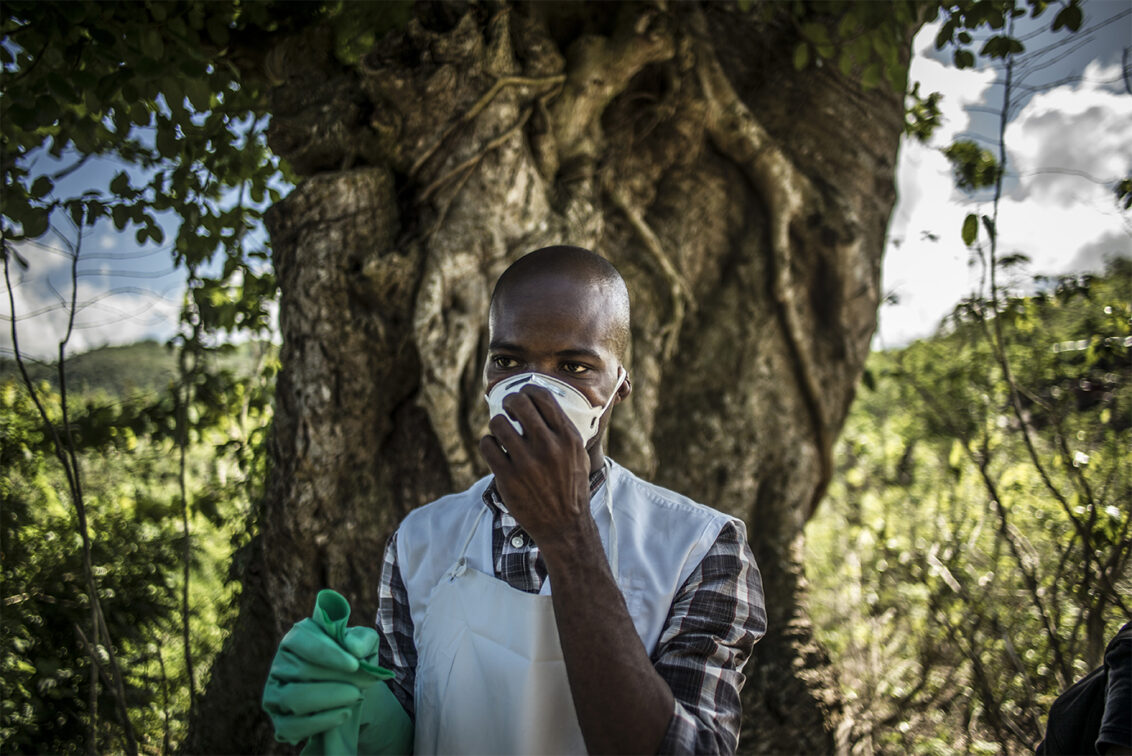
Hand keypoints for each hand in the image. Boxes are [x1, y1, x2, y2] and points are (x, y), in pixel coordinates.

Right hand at [262, 619, 388, 744]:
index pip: (301, 639)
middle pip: (301, 670)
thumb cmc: (355, 661)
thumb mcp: (365, 645)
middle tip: (364, 684)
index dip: (327, 652)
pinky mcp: (279, 722)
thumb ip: (363, 639)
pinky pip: (291, 726)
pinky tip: (344, 713)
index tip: (354, 664)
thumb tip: (354, 648)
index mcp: (297, 637)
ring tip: (356, 696)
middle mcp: (280, 664)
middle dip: (337, 678)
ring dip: (328, 698)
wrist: (352, 691)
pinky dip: (320, 722)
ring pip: (292, 698)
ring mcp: (275, 694)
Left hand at [478, 384, 593, 552]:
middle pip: (518, 403)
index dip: (527, 390)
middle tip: (508, 412)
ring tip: (502, 434)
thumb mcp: (578, 455)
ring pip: (497, 423)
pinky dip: (488, 444)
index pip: (542, 396)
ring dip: (497, 425)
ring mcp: (527, 462)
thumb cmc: (570, 487)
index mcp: (567, 437)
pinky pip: (487, 445)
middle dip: (509, 402)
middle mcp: (548, 446)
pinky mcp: (508, 477)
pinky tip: (495, 450)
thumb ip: (562, 429)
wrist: (565, 525)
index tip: (523, 398)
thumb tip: (542, 403)